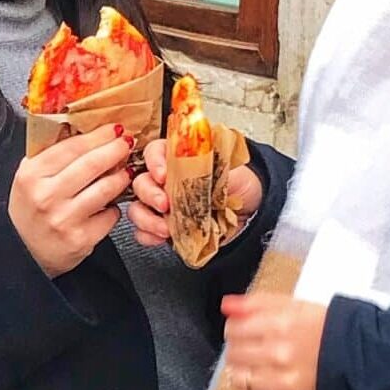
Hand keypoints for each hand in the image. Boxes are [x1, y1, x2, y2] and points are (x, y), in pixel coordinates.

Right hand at [9, 125, 133, 276]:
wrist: (22, 251)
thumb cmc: (30, 208)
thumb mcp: (30, 176)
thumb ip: (51, 152)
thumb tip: (82, 127)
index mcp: (31, 175)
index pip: (72, 147)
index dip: (98, 136)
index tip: (114, 129)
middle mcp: (46, 196)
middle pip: (91, 164)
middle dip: (115, 150)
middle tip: (126, 143)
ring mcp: (64, 219)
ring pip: (105, 189)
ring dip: (121, 176)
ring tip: (126, 170)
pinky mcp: (80, 239)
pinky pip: (109, 216)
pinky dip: (114, 207)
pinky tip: (112, 202)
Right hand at [129, 139, 263, 250]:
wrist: (251, 208)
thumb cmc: (239, 181)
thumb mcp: (227, 164)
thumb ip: (206, 162)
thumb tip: (194, 165)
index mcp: (176, 157)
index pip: (153, 152)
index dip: (153, 163)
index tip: (163, 175)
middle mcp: (165, 180)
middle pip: (140, 182)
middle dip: (149, 195)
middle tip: (165, 204)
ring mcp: (163, 205)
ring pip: (138, 209)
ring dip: (147, 219)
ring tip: (165, 228)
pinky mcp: (166, 227)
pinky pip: (145, 232)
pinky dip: (149, 236)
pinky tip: (162, 237)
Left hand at [221, 293, 328, 389]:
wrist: (364, 364)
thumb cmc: (331, 333)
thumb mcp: (298, 306)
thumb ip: (258, 303)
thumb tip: (227, 305)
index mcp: (282, 325)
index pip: (234, 329)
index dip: (237, 330)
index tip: (244, 331)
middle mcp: (280, 355)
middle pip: (234, 354)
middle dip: (240, 350)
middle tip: (256, 349)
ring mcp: (283, 384)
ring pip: (238, 379)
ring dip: (245, 372)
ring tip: (262, 368)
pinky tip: (276, 383)